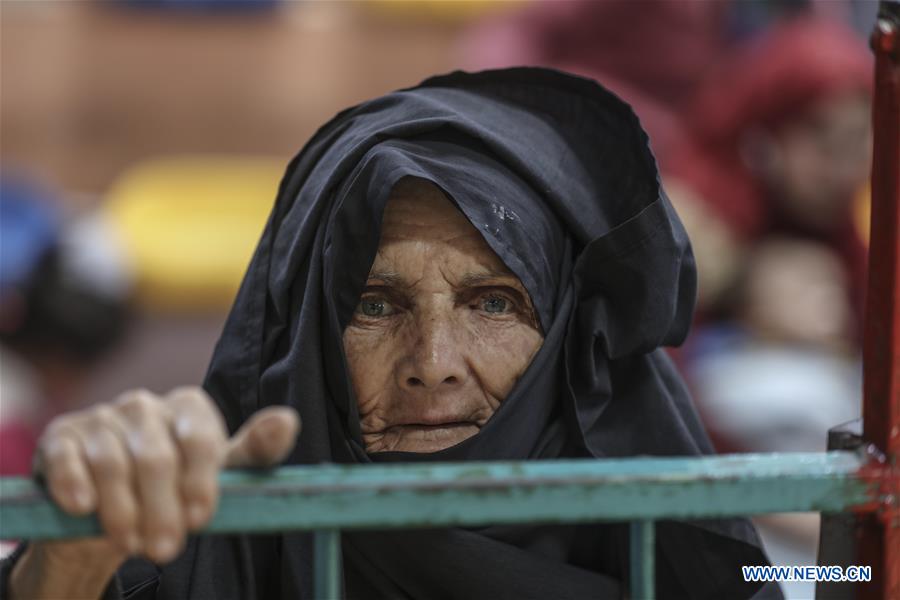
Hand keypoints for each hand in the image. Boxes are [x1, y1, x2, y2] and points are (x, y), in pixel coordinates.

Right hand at [10, 387, 298, 598]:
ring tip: (131, 544)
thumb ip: (255, 451)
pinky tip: (83, 508)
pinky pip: (66, 458)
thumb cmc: (179, 485)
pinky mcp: (61, 437)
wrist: (113, 506)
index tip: (200, 520)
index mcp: (188, 407)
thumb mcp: (221, 473)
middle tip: (166, 549)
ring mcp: (100, 418)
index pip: (200, 438)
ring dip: (121, 510)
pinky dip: (73, 484)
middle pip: (156, 457)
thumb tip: (287, 421)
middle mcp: (144, 405)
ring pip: (112, 462)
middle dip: (162, 508)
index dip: (200, 481)